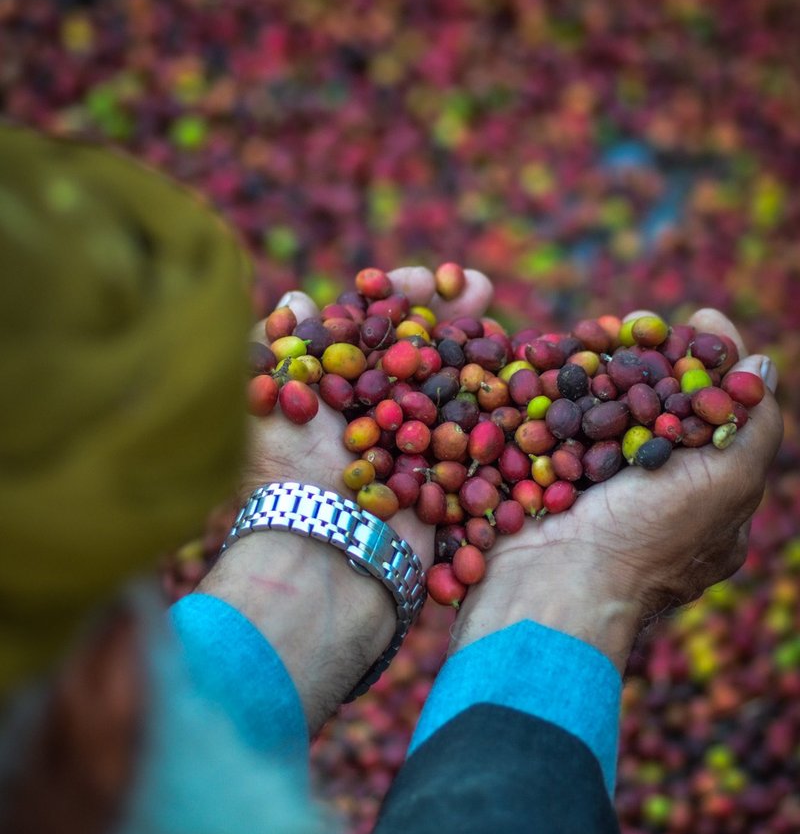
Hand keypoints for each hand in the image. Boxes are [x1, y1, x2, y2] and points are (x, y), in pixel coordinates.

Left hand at [200, 266, 491, 729]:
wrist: (328, 557)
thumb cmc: (290, 473)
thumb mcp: (263, 397)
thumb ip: (277, 343)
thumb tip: (296, 299)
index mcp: (332, 393)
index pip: (369, 331)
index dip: (396, 299)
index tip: (423, 276)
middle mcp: (373, 417)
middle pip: (418, 351)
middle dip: (450, 316)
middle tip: (478, 284)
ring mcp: (413, 449)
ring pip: (453, 387)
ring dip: (480, 352)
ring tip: (503, 319)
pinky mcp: (445, 481)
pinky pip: (477, 436)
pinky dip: (500, 404)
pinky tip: (521, 370)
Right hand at [451, 308, 783, 673]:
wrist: (549, 584)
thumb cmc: (646, 539)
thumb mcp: (726, 484)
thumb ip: (753, 426)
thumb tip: (761, 367)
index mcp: (705, 509)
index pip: (716, 422)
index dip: (711, 368)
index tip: (699, 320)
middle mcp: (650, 502)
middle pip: (657, 411)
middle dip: (651, 359)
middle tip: (636, 319)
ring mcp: (593, 495)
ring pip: (603, 414)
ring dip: (602, 367)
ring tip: (596, 328)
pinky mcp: (545, 484)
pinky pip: (557, 427)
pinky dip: (558, 392)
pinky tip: (557, 356)